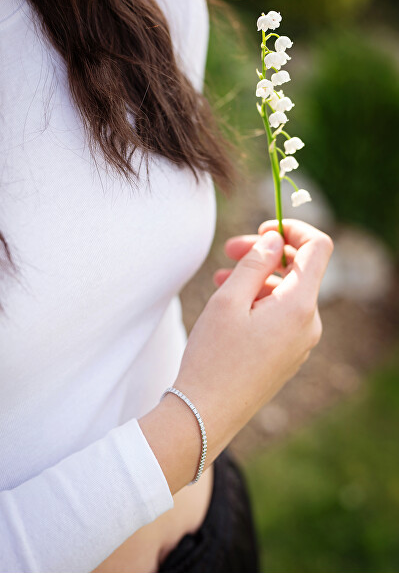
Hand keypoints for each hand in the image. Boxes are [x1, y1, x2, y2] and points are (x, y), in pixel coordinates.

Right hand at [174, 219, 332, 460]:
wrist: (205, 414)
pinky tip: (230, 306)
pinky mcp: (287, 355)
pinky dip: (260, 302)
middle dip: (266, 254)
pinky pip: (281, 317)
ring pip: (287, 294)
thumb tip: (275, 239)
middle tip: (229, 250)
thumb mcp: (228, 300)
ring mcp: (300, 343)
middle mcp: (309, 325)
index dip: (294, 229)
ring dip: (257, 279)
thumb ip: (255, 262)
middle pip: (298, 271)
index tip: (263, 228)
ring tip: (219, 279)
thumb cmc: (212, 357)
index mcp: (299, 306)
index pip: (318, 248)